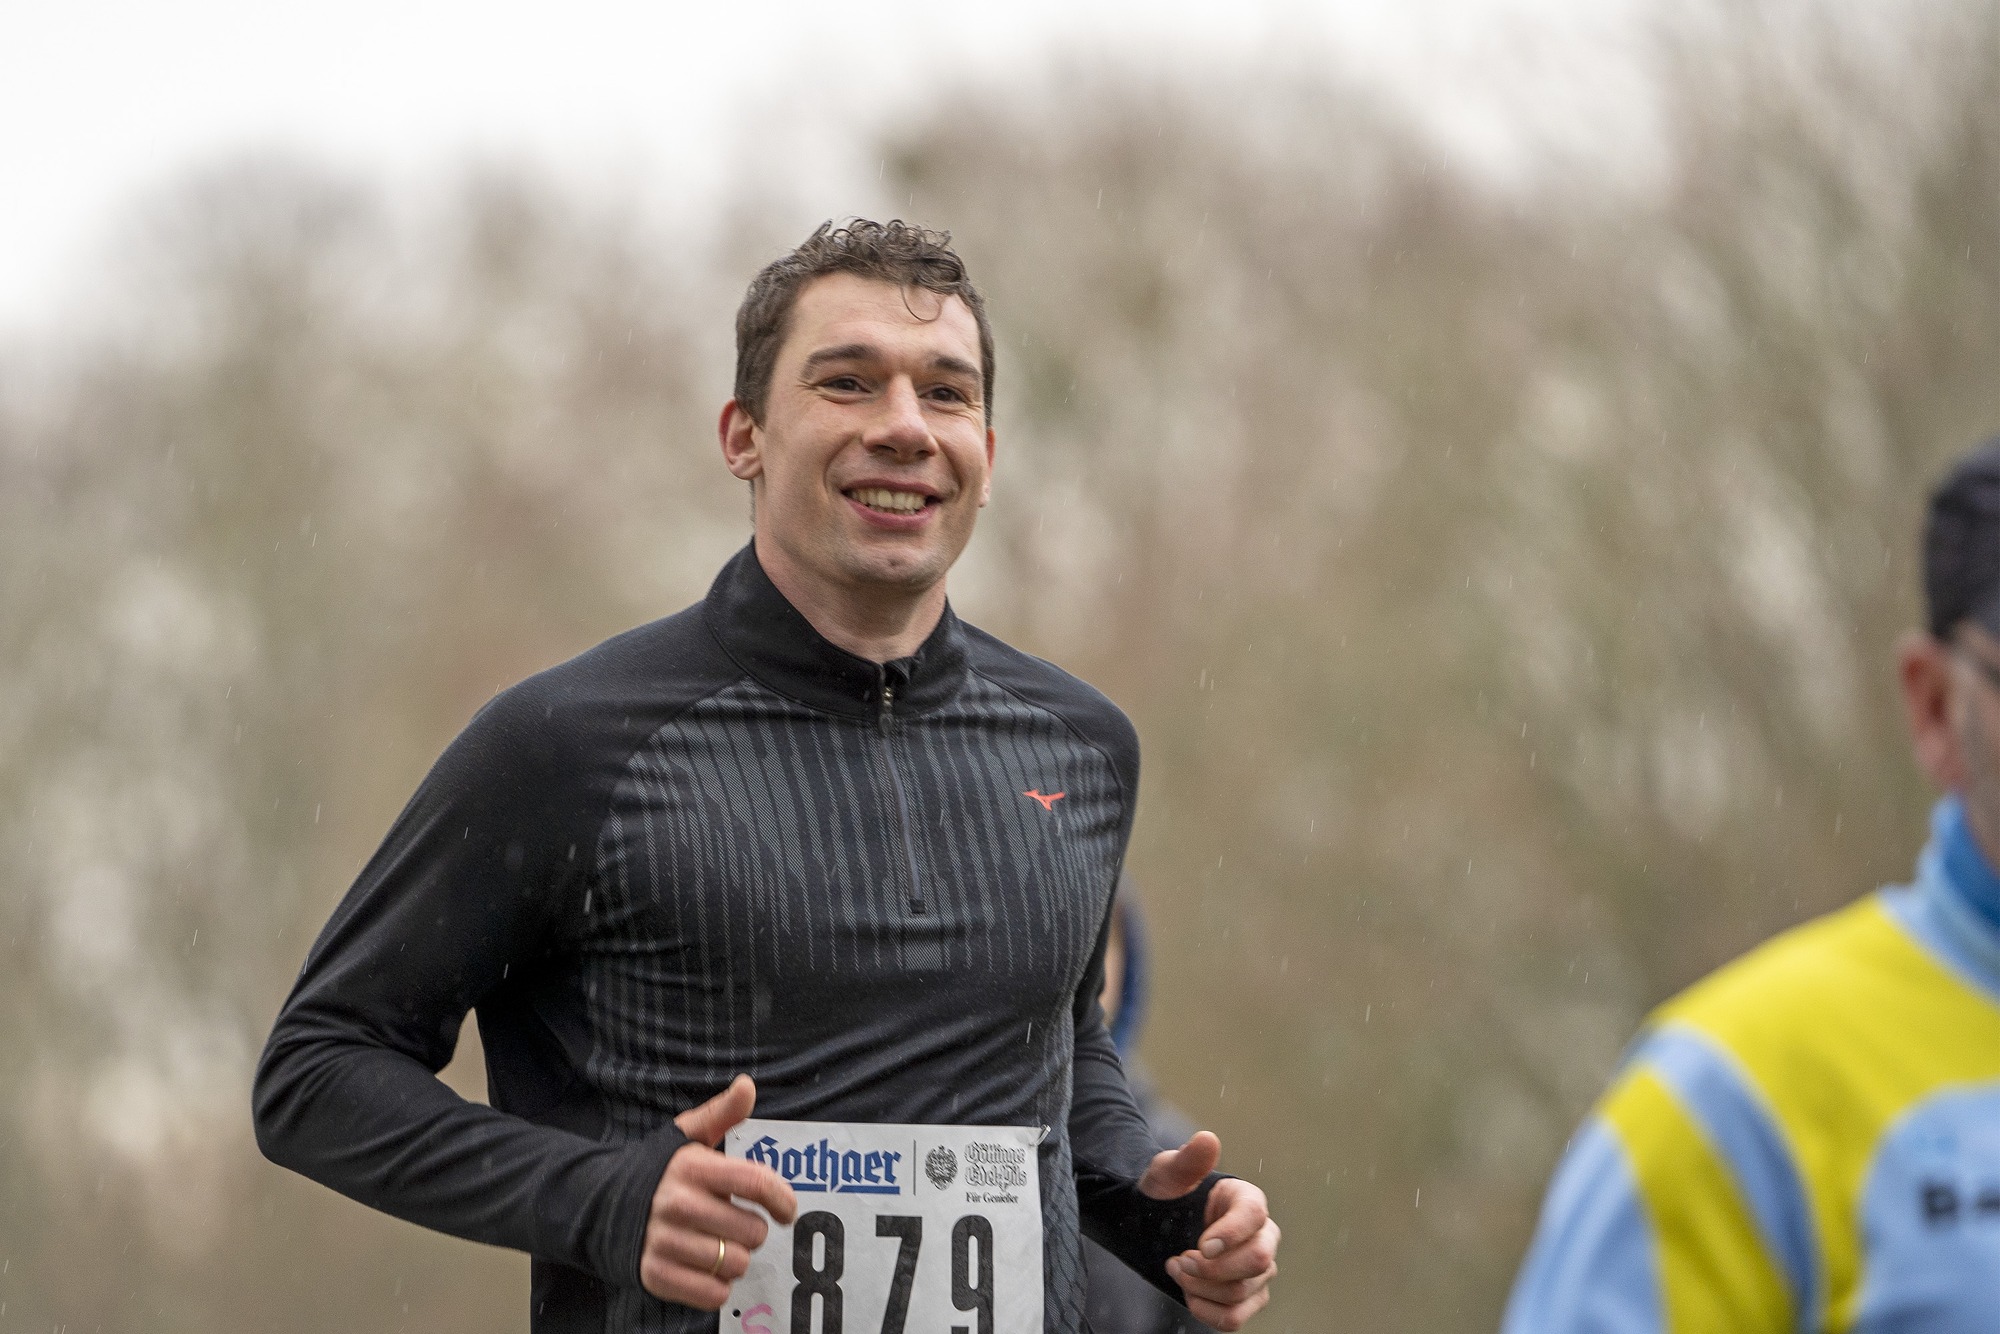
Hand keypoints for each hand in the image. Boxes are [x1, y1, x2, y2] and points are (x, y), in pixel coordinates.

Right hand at [638, 1074, 797, 1309]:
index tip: (787, 1210)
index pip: (755, 1182)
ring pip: (735, 1264)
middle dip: (753, 1230)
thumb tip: (748, 1085)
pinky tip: (706, 1268)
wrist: (598, 1204)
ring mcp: (664, 1242)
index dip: (781, 1198)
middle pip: (751, 1230)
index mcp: (692, 1167)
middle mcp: (678, 1204)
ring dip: (734, 1258)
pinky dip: (716, 1286)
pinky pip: (712, 1294)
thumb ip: (722, 1113)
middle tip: (736, 1224)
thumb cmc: (656, 1171)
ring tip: (718, 1244)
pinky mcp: (655, 1275)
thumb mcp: (685, 1136)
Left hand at [1139, 1130, 1279, 1330]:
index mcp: (1247, 1199)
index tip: (1199, 1245)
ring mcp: (1258, 1268)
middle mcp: (1262, 1234)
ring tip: (1176, 1269)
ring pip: (1244, 1291)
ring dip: (1203, 1288)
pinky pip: (1237, 1317)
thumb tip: (1207, 1140)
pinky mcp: (1246, 1296)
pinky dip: (1208, 1312)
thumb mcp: (1167, 1173)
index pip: (1254, 1216)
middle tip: (1179, 1259)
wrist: (1155, 1223)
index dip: (1230, 1234)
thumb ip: (1187, 1160)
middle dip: (1214, 1268)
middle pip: (1260, 1260)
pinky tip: (1187, 1294)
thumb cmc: (1166, 1193)